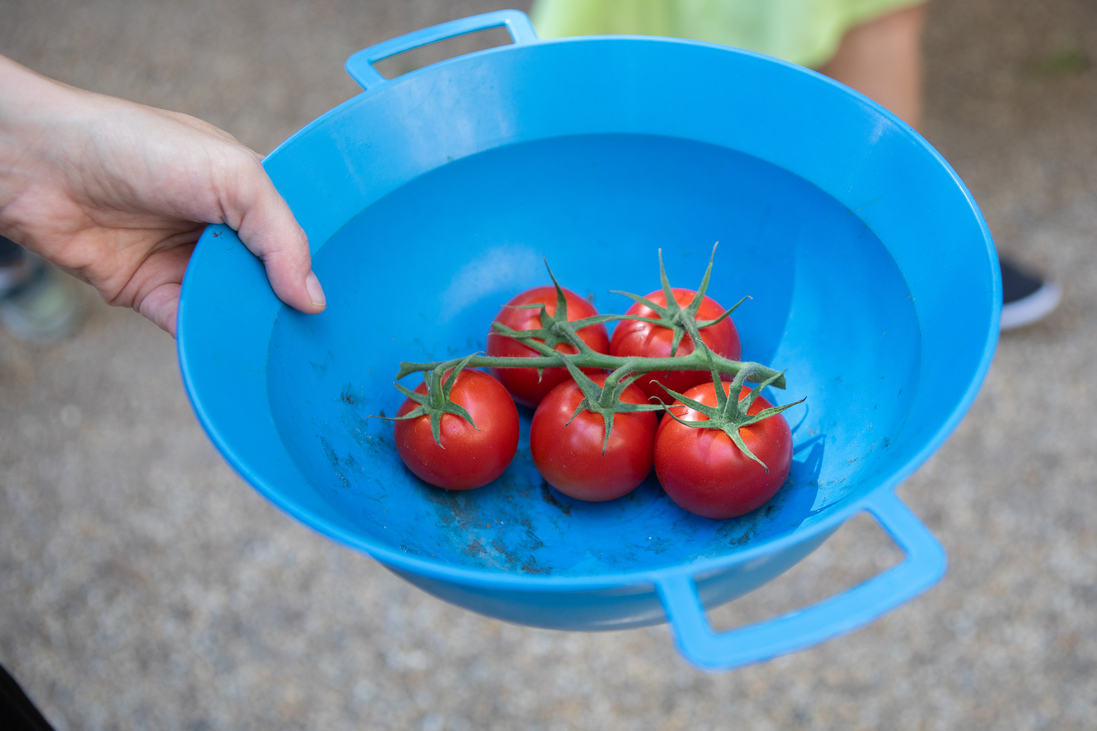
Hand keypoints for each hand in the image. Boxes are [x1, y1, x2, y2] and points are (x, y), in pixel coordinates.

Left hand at [0, 55, 324, 335]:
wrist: (44, 167)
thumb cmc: (136, 146)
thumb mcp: (233, 176)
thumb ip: (280, 236)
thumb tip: (312, 299)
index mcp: (246, 192)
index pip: (295, 234)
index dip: (319, 261)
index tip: (347, 294)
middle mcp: (220, 230)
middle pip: (269, 277)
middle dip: (288, 302)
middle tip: (319, 331)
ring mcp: (186, 263)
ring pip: (234, 306)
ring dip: (253, 326)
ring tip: (286, 350)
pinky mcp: (152, 294)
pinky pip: (192, 327)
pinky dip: (212, 341)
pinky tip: (237, 353)